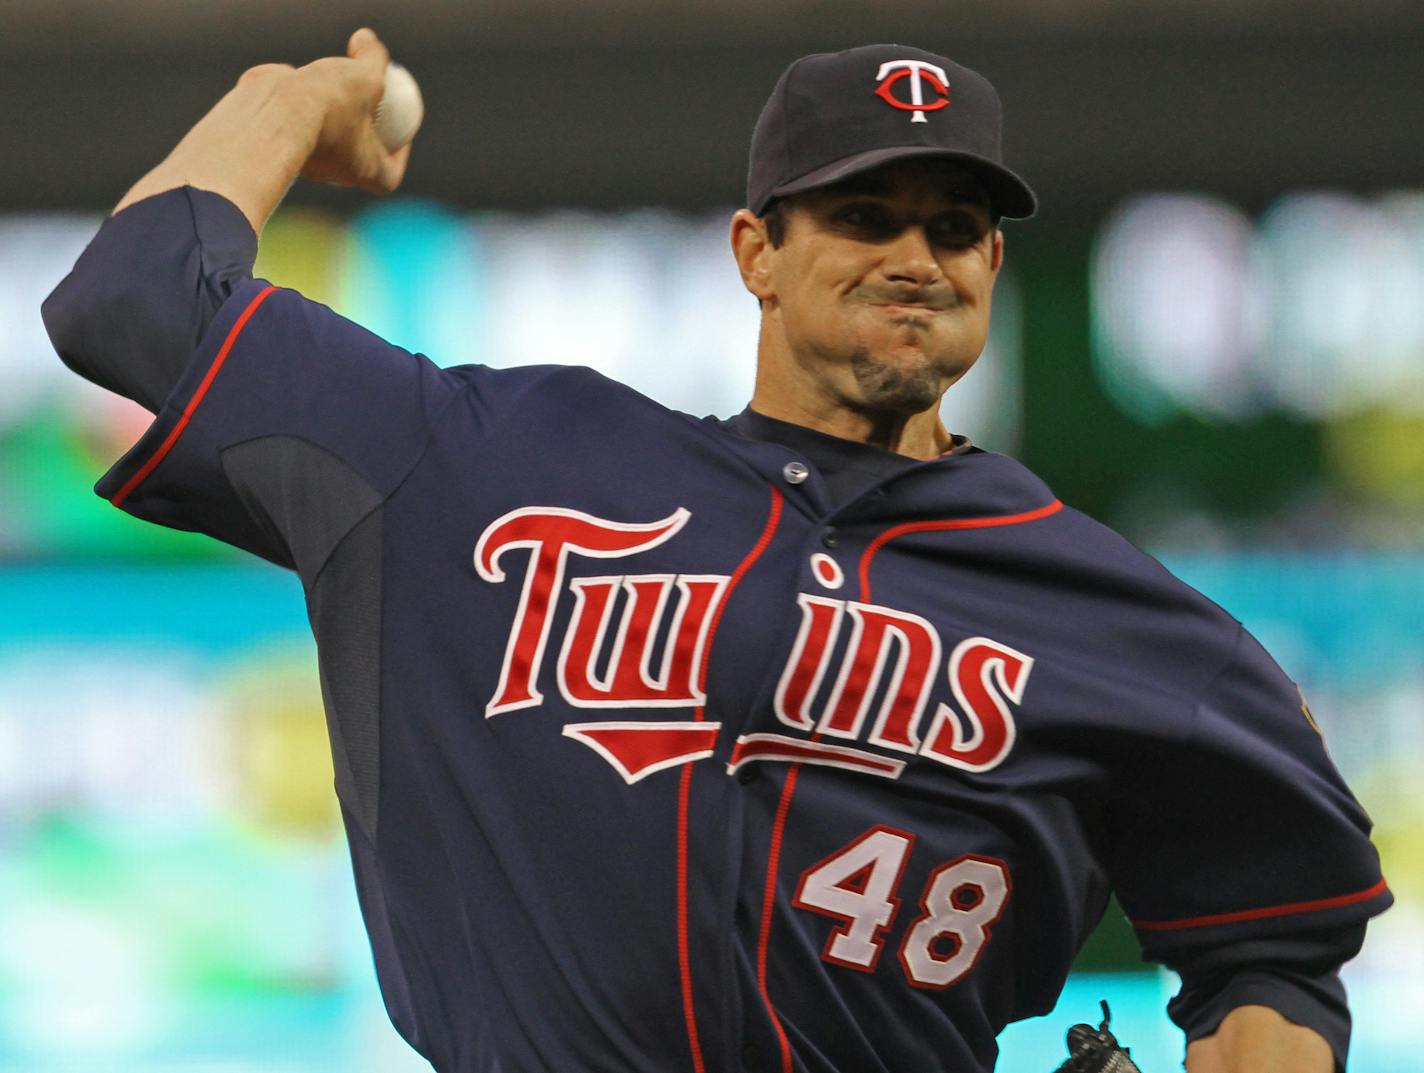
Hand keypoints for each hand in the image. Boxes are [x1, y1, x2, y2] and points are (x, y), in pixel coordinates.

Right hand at [294, 28, 410, 193]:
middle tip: (369, 99)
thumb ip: (372, 58)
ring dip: (333, 112)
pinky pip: (297, 119)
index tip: (400, 130)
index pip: (389, 175)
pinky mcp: (281, 137)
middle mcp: (334, 171)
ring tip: (334, 79)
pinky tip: (303, 77)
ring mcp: (306, 157)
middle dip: (365, 131)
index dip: (399, 156)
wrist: (276, 113)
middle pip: (356, 156)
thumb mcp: (366, 75)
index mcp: (364, 170)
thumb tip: (367, 40)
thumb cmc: (331, 105)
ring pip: (325, 135)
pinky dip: (304, 101)